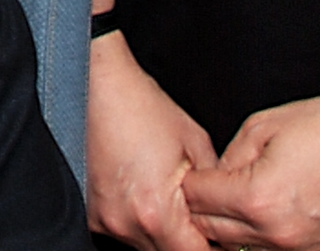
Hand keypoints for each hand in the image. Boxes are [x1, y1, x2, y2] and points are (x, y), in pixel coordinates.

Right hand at [84, 33, 216, 250]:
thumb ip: (216, 191)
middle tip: (200, 217)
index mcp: (157, 212)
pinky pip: (126, 231)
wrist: (97, 84)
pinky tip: (146, 192)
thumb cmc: (143, 107)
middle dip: (188, 240)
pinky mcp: (92, 213)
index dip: (213, 247)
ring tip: (169, 196)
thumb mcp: (196, 146)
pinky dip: (141, 221)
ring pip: (146, 246)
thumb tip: (228, 216)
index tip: (221, 236)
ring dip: (163, 232)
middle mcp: (125, 223)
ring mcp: (104, 220)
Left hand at [179, 90, 319, 250]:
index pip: (196, 200)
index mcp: (256, 199)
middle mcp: (276, 233)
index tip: (191, 173)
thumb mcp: (261, 127)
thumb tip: (212, 178)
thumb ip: (228, 158)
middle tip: (206, 188)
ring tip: (232, 202)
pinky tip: (261, 216)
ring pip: (239, 249)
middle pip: (212, 232)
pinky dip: (259, 240)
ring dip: (228, 229)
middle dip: (202, 208)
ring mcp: (300, 249)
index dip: (190, 182)